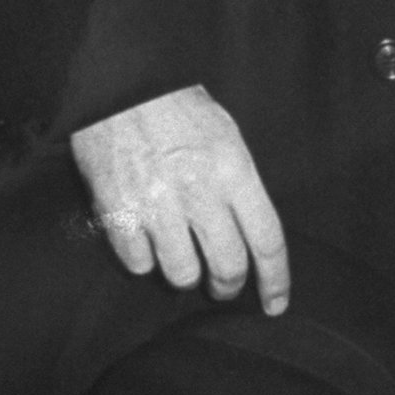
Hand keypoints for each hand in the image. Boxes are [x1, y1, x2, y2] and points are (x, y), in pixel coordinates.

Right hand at [72, 85, 290, 315]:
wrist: (125, 89)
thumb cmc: (182, 111)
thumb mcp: (228, 138)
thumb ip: (239, 186)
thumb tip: (249, 233)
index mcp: (235, 171)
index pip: (267, 238)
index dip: (276, 278)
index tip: (276, 305)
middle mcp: (200, 193)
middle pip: (227, 265)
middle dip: (229, 286)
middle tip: (224, 286)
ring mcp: (157, 206)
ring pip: (181, 274)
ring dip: (185, 275)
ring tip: (183, 258)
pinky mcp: (117, 214)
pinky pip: (138, 264)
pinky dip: (145, 261)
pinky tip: (147, 241)